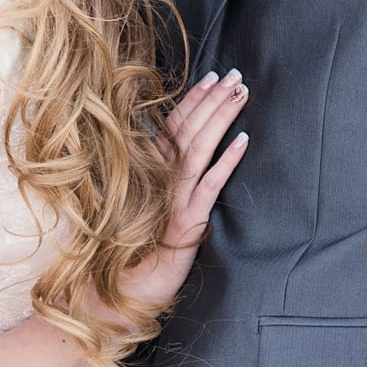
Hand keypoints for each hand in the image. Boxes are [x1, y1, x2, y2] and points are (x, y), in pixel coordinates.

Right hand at [119, 69, 250, 310]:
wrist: (121, 291)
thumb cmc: (131, 254)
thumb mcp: (143, 211)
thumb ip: (152, 182)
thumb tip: (161, 156)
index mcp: (148, 173)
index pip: (172, 127)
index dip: (193, 100)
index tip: (210, 77)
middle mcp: (158, 179)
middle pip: (188, 129)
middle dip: (212, 99)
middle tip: (235, 75)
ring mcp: (172, 197)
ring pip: (198, 148)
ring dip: (221, 118)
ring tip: (241, 93)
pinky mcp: (185, 218)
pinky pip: (209, 184)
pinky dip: (227, 161)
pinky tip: (244, 140)